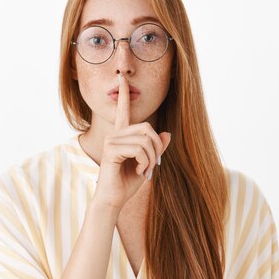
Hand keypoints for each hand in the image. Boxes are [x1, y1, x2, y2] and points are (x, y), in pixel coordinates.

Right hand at [91, 72, 171, 209]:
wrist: (113, 200)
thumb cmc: (127, 183)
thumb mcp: (148, 164)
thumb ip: (156, 148)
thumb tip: (167, 133)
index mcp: (122, 136)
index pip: (123, 111)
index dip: (123, 95)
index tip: (122, 78)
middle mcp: (115, 135)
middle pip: (147, 127)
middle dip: (156, 147)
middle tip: (153, 164)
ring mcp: (111, 141)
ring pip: (145, 140)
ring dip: (152, 158)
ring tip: (145, 171)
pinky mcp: (111, 151)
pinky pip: (139, 149)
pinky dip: (145, 162)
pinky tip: (139, 172)